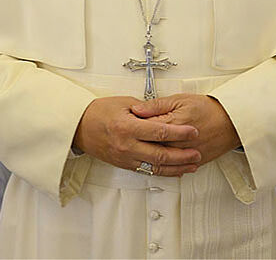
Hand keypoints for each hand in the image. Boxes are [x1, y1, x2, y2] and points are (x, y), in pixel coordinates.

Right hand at [72, 95, 201, 176]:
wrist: (78, 127)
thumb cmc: (98, 112)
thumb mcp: (123, 103)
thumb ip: (145, 109)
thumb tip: (163, 114)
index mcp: (128, 127)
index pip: (160, 132)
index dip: (180, 133)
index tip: (193, 131)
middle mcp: (127, 145)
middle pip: (161, 155)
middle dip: (183, 155)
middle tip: (197, 152)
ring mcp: (125, 157)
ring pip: (156, 167)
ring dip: (176, 167)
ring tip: (192, 165)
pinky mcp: (124, 164)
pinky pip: (147, 171)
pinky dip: (163, 171)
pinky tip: (174, 170)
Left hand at [131, 93, 240, 165]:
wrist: (231, 121)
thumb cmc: (208, 108)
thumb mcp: (180, 99)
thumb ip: (156, 105)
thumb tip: (137, 109)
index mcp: (172, 123)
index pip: (146, 128)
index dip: (134, 126)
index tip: (126, 123)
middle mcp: (178, 142)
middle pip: (150, 146)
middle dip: (137, 144)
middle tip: (128, 139)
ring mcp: (185, 154)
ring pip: (160, 161)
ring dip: (147, 157)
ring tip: (137, 151)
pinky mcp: (192, 162)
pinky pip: (173, 169)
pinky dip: (162, 167)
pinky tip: (153, 163)